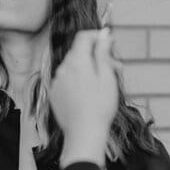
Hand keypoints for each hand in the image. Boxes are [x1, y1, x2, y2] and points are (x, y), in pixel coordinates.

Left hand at [50, 29, 119, 164]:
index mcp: (77, 62)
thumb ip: (103, 53)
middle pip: (79, 52)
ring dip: (88, 69)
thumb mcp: (106, 77)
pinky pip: (66, 81)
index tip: (110, 44)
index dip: (97, 37)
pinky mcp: (54, 94)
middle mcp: (63, 69)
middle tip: (115, 68)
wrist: (84, 134)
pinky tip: (89, 94)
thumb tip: (103, 34)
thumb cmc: (99, 107)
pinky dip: (77, 81)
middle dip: (96, 56)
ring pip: (73, 67)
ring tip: (104, 84)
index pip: (83, 37)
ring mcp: (56, 82)